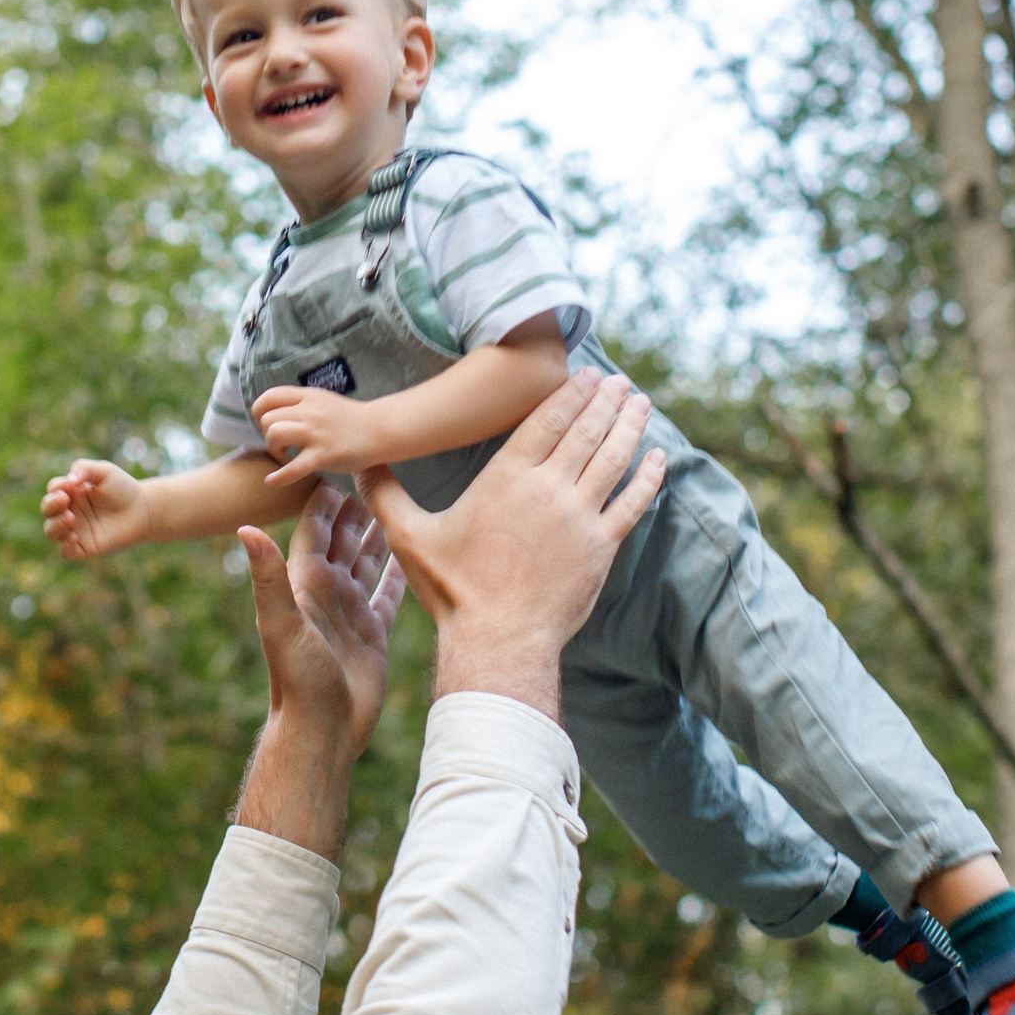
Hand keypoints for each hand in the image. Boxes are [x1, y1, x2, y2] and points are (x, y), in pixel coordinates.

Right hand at [41, 460, 149, 559]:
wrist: (143, 510)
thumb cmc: (122, 488)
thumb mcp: (104, 472)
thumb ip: (84, 469)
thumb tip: (69, 480)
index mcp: (71, 492)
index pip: (54, 490)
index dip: (57, 488)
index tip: (70, 485)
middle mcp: (70, 510)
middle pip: (48, 510)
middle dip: (51, 505)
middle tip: (64, 500)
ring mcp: (76, 530)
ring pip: (52, 531)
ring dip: (55, 525)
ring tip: (70, 518)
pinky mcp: (84, 547)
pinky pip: (66, 552)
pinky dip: (65, 546)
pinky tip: (73, 537)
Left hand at [239, 486, 408, 760]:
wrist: (322, 729)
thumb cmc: (298, 679)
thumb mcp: (282, 622)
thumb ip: (268, 575)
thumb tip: (244, 527)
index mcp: (306, 583)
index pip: (315, 529)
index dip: (325, 498)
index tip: (338, 463)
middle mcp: (327, 592)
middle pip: (343, 539)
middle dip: (356, 507)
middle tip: (374, 471)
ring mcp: (350, 612)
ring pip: (365, 561)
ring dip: (376, 534)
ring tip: (393, 501)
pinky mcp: (372, 633)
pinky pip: (387, 594)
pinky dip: (397, 573)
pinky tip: (409, 553)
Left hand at [249, 386, 390, 487]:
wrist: (381, 429)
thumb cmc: (352, 419)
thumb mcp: (324, 402)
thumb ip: (302, 405)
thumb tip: (277, 413)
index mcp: (309, 396)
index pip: (270, 396)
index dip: (260, 410)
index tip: (266, 422)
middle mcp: (309, 411)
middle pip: (268, 418)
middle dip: (266, 433)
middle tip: (280, 442)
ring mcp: (316, 433)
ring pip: (275, 434)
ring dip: (273, 448)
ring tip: (284, 454)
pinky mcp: (324, 455)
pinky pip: (293, 467)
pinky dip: (279, 476)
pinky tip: (272, 481)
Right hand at [355, 370, 663, 712]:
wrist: (499, 639)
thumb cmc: (454, 590)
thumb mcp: (409, 537)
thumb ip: (384, 495)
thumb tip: (357, 464)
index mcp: (506, 479)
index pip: (546, 421)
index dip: (569, 394)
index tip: (585, 375)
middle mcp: (548, 489)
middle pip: (585, 431)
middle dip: (604, 401)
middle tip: (618, 380)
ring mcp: (580, 517)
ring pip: (613, 458)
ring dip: (628, 426)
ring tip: (639, 403)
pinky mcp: (602, 547)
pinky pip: (633, 503)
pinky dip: (648, 477)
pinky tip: (657, 458)